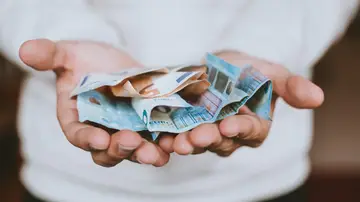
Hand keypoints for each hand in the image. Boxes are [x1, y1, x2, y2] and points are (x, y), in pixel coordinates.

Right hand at [19, 39, 169, 166]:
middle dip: (120, 149)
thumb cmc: (86, 59)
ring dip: (145, 154)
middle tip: (131, 142)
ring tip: (156, 153)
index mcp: (77, 120)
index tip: (98, 138)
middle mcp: (101, 132)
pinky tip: (175, 143)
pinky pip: (156, 140)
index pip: (78, 134)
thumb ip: (50, 55)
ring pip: (134, 151)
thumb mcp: (69, 54)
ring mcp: (126, 131)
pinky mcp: (148, 126)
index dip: (87, 138)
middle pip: (108, 151)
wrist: (113, 61)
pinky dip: (165, 144)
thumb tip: (26, 49)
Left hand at [158, 51, 323, 155]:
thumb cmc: (248, 70)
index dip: (241, 129)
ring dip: (187, 143)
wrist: (217, 68)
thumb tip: (318, 98)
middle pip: (221, 142)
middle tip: (195, 137)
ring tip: (175, 142)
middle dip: (208, 139)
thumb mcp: (270, 72)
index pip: (251, 131)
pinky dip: (169, 138)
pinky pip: (178, 136)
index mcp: (254, 125)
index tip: (230, 125)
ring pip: (198, 143)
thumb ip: (290, 86)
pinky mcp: (186, 128)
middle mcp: (231, 135)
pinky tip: (160, 137)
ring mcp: (206, 133)